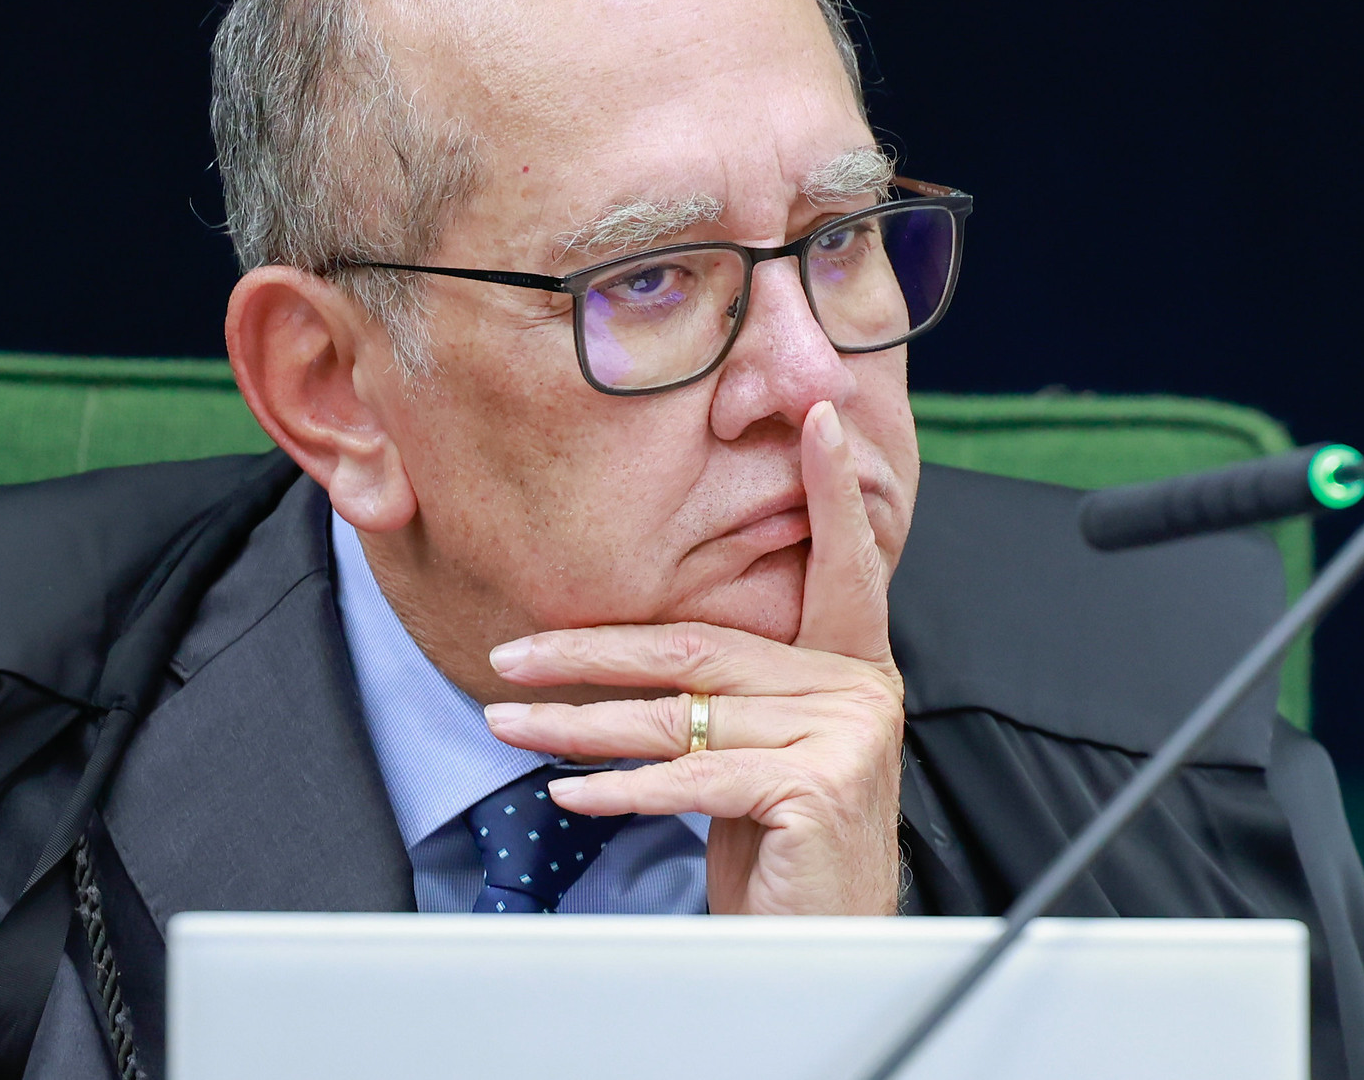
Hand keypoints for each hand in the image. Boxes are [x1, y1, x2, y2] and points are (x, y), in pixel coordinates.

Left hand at [480, 399, 904, 914]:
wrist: (825, 946)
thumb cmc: (781, 848)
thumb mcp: (757, 753)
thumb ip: (728, 693)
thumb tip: (633, 650)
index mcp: (852, 664)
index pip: (840, 564)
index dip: (827, 491)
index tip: (812, 418)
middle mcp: (858, 686)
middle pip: (701, 646)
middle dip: (591, 650)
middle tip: (511, 650)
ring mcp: (846, 732)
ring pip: (681, 716)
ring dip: (576, 723)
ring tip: (505, 720)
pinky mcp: (819, 785)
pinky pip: (692, 779)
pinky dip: (618, 790)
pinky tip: (566, 792)